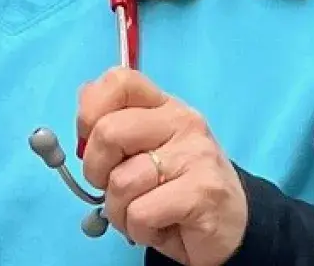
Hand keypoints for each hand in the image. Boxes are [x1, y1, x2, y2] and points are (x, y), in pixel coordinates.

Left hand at [76, 68, 248, 264]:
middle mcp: (183, 122)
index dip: (90, 111)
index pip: (120, 81)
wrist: (229, 227)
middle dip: (96, 171)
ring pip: (121, 182)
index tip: (92, 143)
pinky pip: (140, 213)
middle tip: (115, 189)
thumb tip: (84, 101)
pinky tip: (160, 227)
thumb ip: (117, 125)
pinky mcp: (203, 191)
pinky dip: (140, 231)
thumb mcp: (146, 151)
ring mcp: (196, 155)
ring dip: (119, 211)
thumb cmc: (178, 188)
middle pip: (108, 132)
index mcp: (165, 106)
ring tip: (143, 215)